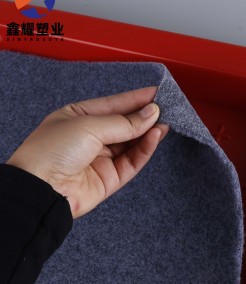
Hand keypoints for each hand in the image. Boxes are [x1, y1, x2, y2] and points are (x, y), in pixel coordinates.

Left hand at [6, 86, 168, 218]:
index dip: (136, 99)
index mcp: (79, 117)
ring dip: (149, 132)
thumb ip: (124, 122)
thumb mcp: (89, 125)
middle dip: (145, 116)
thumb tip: (151, 113)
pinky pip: (133, 161)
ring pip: (132, 143)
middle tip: (165, 108)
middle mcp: (91, 138)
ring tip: (164, 122)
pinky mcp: (110, 178)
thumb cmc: (52, 150)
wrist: (41, 189)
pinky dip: (146, 149)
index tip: (157, 93)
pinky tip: (155, 136)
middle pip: (125, 124)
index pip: (114, 105)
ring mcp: (101, 158)